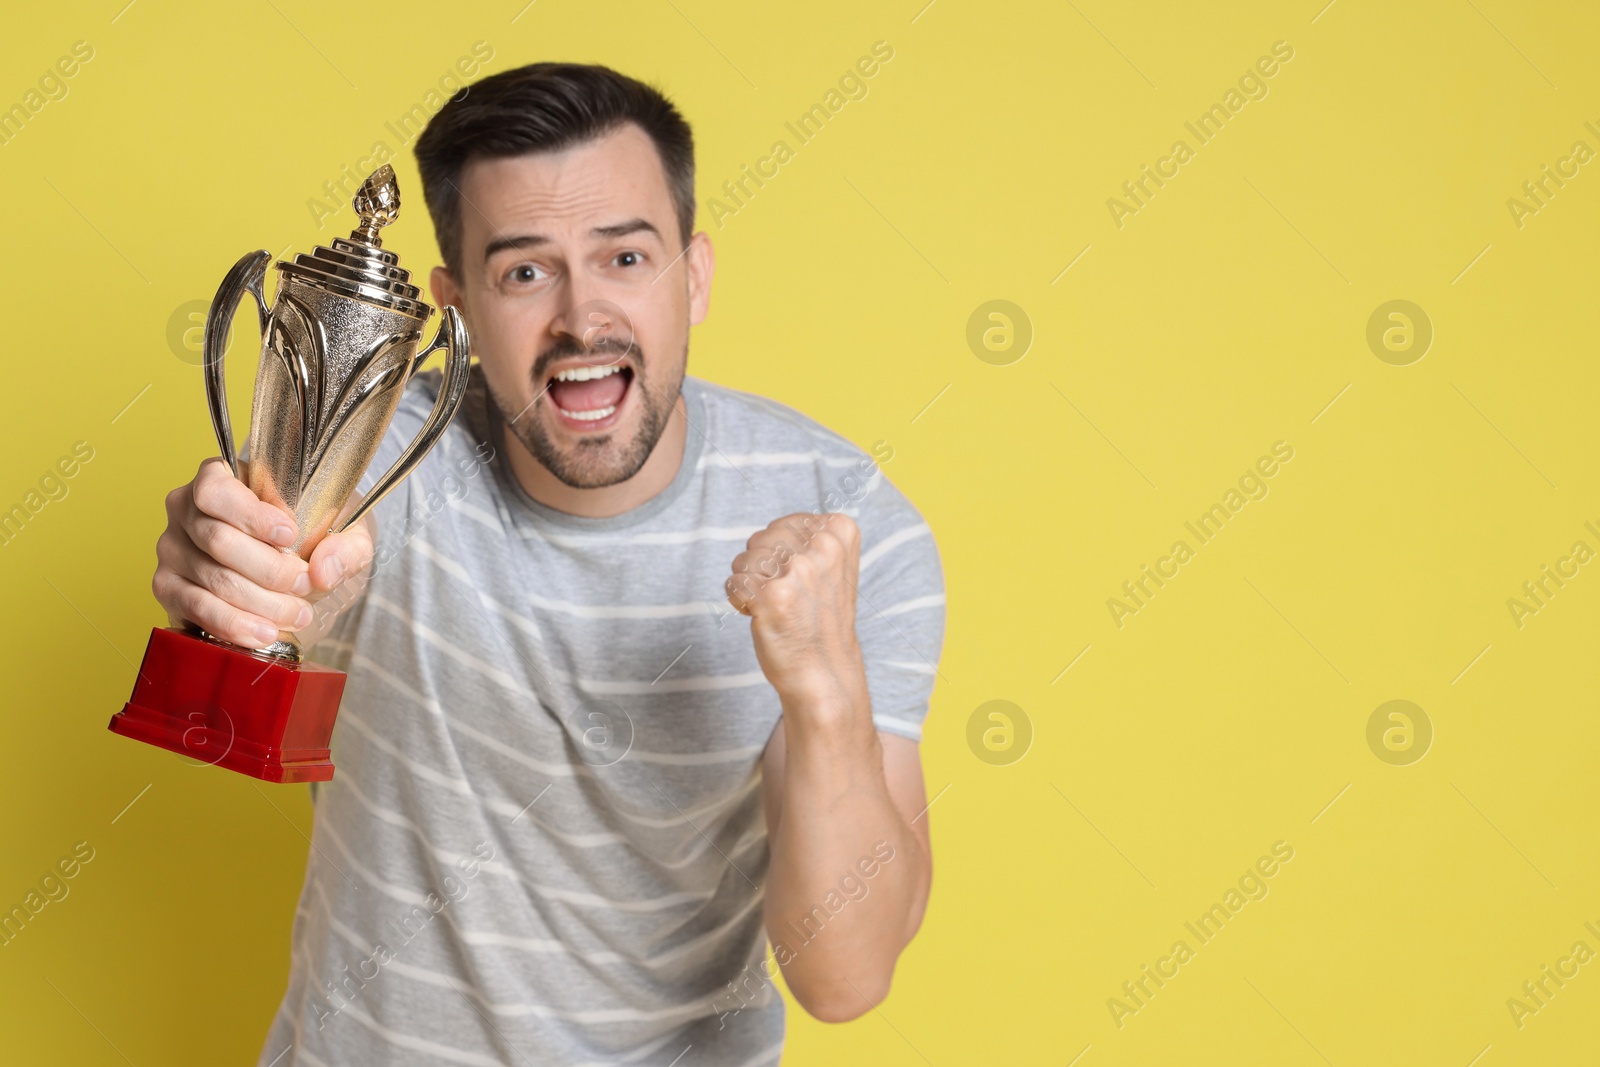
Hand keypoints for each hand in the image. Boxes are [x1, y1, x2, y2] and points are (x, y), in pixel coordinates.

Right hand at [152, 457, 372, 648]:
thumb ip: (346, 546)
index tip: (291, 534)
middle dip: (269, 569)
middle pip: (217, 540)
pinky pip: (196, 608)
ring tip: (297, 613)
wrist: (300, 564)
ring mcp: (173, 549)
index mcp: (220, 477)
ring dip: (260, 603)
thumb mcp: (345, 529)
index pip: (216, 490)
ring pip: (212, 579)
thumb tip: (323, 571)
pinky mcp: (169, 587)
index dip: (251, 515)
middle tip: (305, 584)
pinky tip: (264, 632)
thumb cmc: (316, 532)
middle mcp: (186, 509)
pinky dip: (233, 624)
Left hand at [725, 513, 865, 708]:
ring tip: (777, 607)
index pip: (783, 524)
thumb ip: (809, 538)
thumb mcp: (831, 566)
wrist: (825, 672)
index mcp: (840, 531)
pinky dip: (739, 602)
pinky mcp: (772, 595)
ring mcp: (798, 570)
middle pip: (761, 538)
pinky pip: (733, 583)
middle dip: (762, 567)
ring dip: (750, 585)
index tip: (804, 580)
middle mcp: (823, 546)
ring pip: (744, 559)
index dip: (783, 555)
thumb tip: (771, 529)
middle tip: (788, 597)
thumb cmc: (820, 619)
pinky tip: (762, 616)